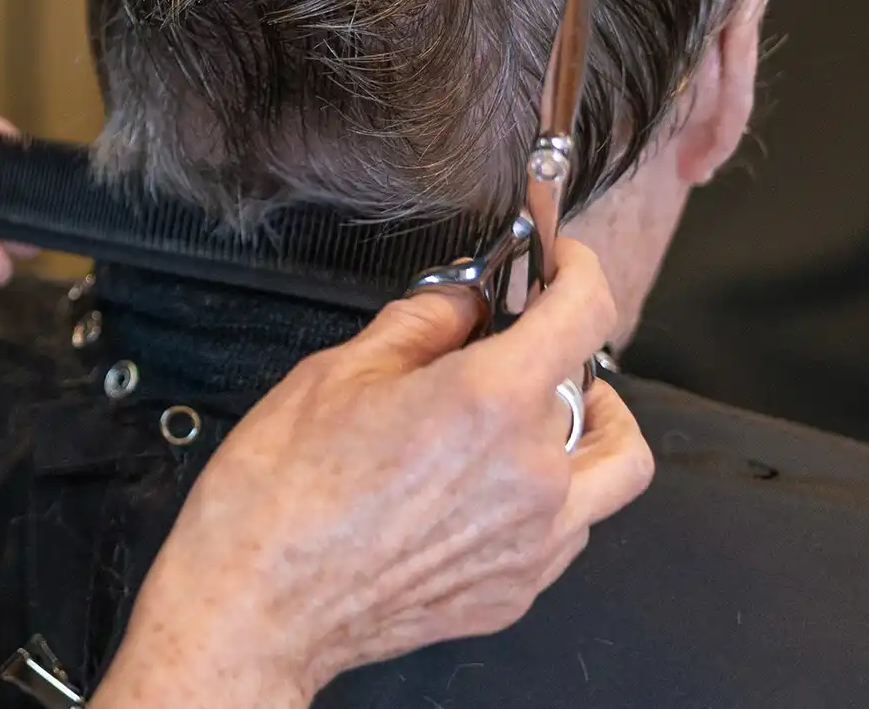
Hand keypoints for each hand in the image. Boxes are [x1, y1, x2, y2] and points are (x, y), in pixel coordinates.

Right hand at [92, 239, 652, 708]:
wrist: (257, 604)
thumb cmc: (280, 490)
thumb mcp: (337, 373)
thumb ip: (420, 327)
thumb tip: (463, 303)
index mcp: (489, 401)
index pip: (584, 314)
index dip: (581, 272)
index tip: (565, 265)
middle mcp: (533, 473)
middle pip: (594, 394)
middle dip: (554, 362)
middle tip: (507, 355)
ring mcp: (534, 543)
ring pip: (612, 469)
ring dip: (586, 431)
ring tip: (536, 419)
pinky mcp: (516, 592)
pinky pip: (573, 531)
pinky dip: (556, 496)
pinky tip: (494, 487)